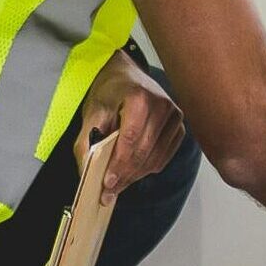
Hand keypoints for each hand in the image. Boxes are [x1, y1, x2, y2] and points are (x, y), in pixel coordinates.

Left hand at [74, 50, 185, 205]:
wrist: (127, 74)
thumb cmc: (110, 91)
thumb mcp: (92, 112)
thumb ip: (87, 141)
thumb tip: (86, 171)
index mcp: (140, 98)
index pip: (130, 139)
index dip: (118, 164)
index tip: (107, 183)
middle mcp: (162, 106)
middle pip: (144, 151)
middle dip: (125, 175)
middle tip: (109, 191)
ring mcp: (174, 116)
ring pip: (155, 158)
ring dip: (136, 175)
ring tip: (119, 184)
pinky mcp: (179, 126)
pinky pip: (164, 156)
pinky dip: (148, 168)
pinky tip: (133, 171)